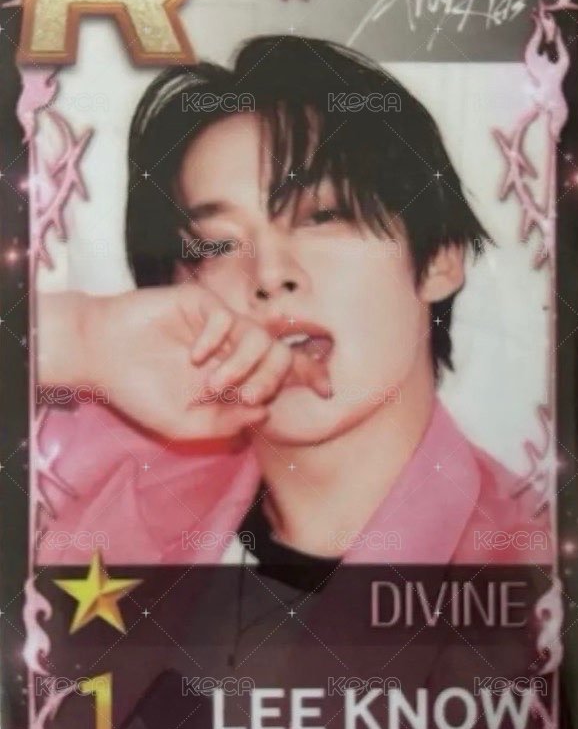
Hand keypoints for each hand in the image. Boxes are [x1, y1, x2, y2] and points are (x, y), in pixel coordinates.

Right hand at [39, 286, 292, 440]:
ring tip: (212, 383)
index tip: (328, 389)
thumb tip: (265, 411)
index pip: (282, 371)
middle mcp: (231, 348)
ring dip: (243, 365)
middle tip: (248, 396)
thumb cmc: (139, 393)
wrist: (99, 357)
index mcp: (234, 376)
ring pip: (258, 336)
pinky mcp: (199, 304)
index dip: (309, 375)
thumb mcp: (184, 424)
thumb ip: (225, 422)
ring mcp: (217, 325)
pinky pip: (226, 318)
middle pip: (278, 354)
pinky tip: (193, 356)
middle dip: (272, 378)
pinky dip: (216, 340)